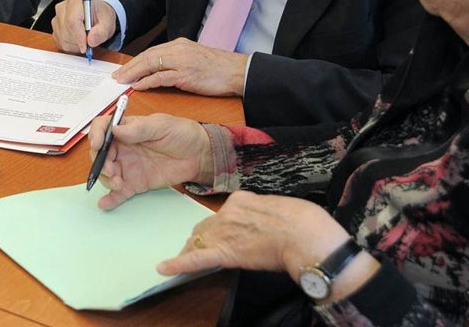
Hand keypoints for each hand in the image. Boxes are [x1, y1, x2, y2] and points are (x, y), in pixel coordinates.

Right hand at [52, 0, 116, 54]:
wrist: (95, 14)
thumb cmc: (100, 15)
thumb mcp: (107, 22)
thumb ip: (101, 32)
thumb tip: (91, 41)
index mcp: (76, 2)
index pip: (72, 21)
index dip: (78, 36)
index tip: (86, 47)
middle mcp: (63, 8)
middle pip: (65, 31)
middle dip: (78, 42)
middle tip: (89, 43)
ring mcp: (57, 18)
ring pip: (62, 38)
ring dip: (74, 45)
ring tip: (85, 40)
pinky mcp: (55, 28)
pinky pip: (60, 42)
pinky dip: (70, 46)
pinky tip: (78, 41)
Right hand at [89, 113, 211, 210]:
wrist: (199, 155)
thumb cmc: (181, 134)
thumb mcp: (161, 125)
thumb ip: (138, 129)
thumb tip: (115, 129)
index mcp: (126, 129)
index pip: (102, 128)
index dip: (96, 134)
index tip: (98, 144)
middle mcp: (122, 147)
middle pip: (100, 153)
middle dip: (100, 162)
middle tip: (112, 170)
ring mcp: (127, 166)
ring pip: (106, 173)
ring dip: (106, 179)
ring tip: (118, 184)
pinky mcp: (135, 183)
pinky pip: (119, 192)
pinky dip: (110, 198)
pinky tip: (105, 204)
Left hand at [113, 39, 248, 97]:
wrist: (237, 71)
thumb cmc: (218, 68)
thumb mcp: (194, 59)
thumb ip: (178, 61)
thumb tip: (160, 71)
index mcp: (179, 45)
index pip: (151, 52)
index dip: (136, 61)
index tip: (125, 69)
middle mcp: (178, 50)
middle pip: (146, 56)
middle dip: (129, 66)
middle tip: (116, 76)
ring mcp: (181, 61)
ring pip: (150, 64)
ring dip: (133, 73)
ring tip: (122, 81)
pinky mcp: (185, 74)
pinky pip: (161, 77)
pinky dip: (147, 81)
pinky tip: (138, 86)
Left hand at [158, 192, 357, 285]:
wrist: (304, 234)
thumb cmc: (301, 223)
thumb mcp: (279, 209)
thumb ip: (264, 215)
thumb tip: (267, 223)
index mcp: (241, 200)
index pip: (222, 216)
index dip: (218, 228)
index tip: (218, 235)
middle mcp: (227, 213)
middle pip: (205, 228)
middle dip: (200, 239)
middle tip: (195, 249)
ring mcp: (223, 233)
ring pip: (199, 242)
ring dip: (192, 251)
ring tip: (182, 260)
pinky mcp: (222, 253)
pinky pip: (196, 259)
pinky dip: (178, 264)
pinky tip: (164, 268)